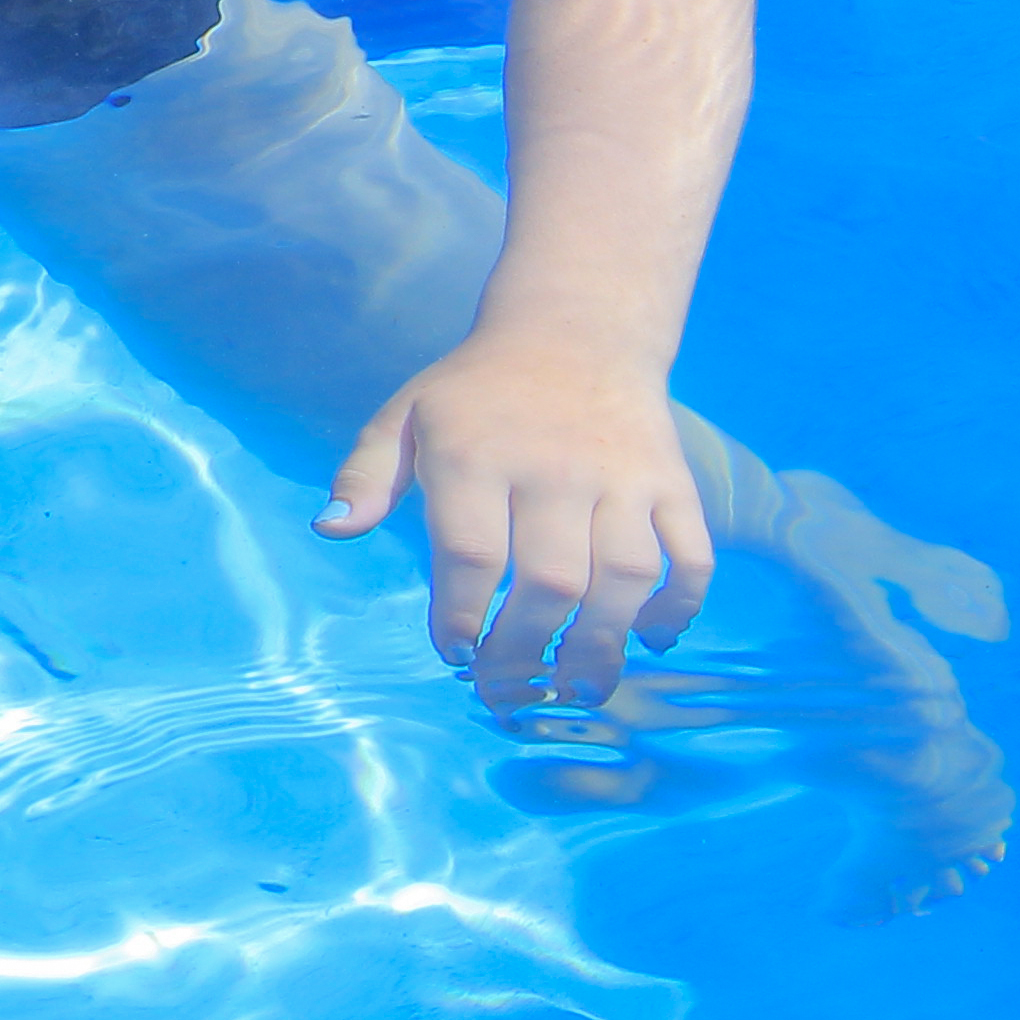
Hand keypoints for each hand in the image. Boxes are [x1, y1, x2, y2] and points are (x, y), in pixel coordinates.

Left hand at [315, 329, 711, 706]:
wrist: (575, 331)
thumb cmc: (476, 394)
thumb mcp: (405, 417)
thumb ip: (365, 475)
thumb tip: (330, 529)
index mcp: (476, 454)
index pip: (470, 553)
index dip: (460, 616)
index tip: (454, 652)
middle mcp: (554, 467)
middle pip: (548, 579)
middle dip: (526, 649)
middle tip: (508, 689)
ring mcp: (621, 476)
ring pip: (622, 576)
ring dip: (603, 644)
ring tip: (579, 688)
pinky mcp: (672, 482)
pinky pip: (688, 553)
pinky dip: (679, 604)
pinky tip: (651, 636)